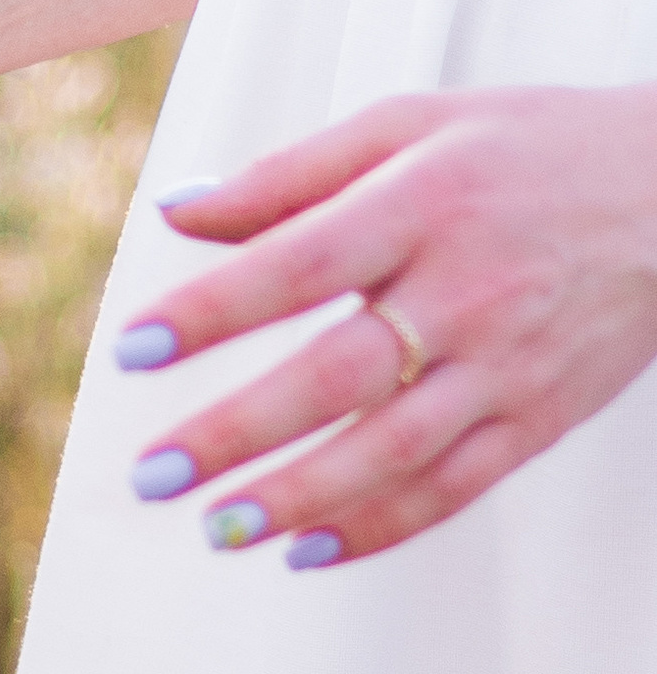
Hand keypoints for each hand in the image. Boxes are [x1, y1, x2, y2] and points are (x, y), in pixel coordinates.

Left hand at [116, 87, 656, 567]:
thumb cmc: (526, 146)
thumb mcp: (412, 123)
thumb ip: (289, 174)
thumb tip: (178, 213)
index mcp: (424, 203)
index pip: (299, 263)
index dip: (212, 310)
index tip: (132, 349)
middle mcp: (468, 289)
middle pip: (339, 374)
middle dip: (238, 431)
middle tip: (153, 474)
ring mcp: (508, 363)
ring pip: (396, 449)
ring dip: (299, 497)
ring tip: (217, 527)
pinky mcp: (541, 417)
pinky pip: (455, 487)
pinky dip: (379, 525)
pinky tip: (304, 550)